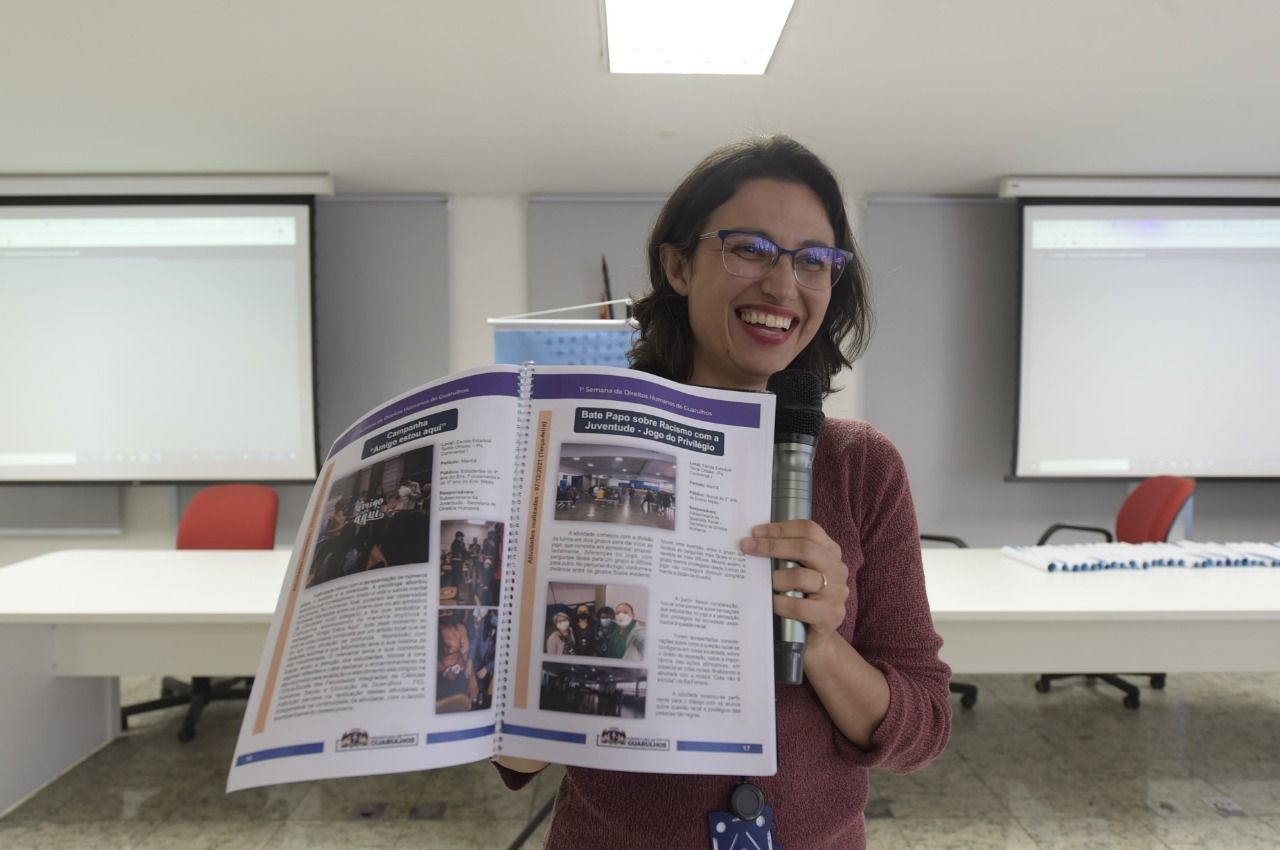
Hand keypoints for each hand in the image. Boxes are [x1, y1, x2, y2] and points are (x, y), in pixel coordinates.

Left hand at [741, 519, 847, 650]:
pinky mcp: (830, 615)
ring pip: (802, 576)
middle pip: (806, 548)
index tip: (756, 532)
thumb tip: (753, 540)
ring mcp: (836, 592)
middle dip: (773, 546)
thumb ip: (786, 555)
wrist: (814, 636)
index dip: (781, 528)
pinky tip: (771, 602)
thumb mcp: (798, 571)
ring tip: (764, 582)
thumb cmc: (801, 598)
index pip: (809, 530)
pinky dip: (780, 603)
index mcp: (830, 552)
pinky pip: (799, 606)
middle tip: (748, 547)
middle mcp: (837, 569)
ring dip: (777, 577)